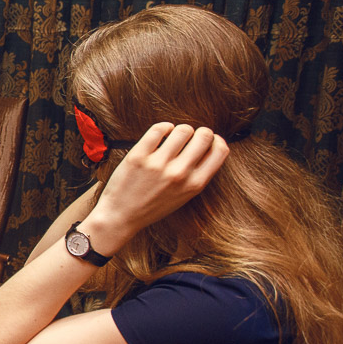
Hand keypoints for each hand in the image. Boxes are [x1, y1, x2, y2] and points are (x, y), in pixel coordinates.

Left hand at [83, 122, 228, 254]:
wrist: (121, 216)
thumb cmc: (154, 205)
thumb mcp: (183, 196)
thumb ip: (197, 174)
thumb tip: (209, 144)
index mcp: (194, 185)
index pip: (221, 150)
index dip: (217, 140)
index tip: (209, 141)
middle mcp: (179, 174)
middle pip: (204, 135)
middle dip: (200, 132)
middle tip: (191, 136)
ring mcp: (158, 164)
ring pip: (182, 130)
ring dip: (181, 130)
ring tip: (174, 136)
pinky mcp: (138, 156)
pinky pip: (158, 129)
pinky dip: (164, 127)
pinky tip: (162, 133)